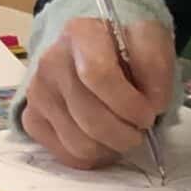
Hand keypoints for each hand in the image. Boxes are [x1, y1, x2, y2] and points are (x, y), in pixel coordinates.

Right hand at [21, 16, 174, 167]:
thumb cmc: (127, 48)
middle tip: (141, 129)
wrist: (97, 48)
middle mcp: (52, 61)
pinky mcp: (33, 118)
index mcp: (81, 34)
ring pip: (80, 143)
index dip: (129, 104)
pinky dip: (94, 156)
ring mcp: (38, 92)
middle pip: (91, 118)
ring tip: (124, 133)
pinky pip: (67, 154)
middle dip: (127, 134)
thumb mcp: (152, 42)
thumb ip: (157, 67)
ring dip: (112, 147)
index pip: (98, 75)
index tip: (150, 113)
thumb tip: (153, 104)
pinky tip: (105, 140)